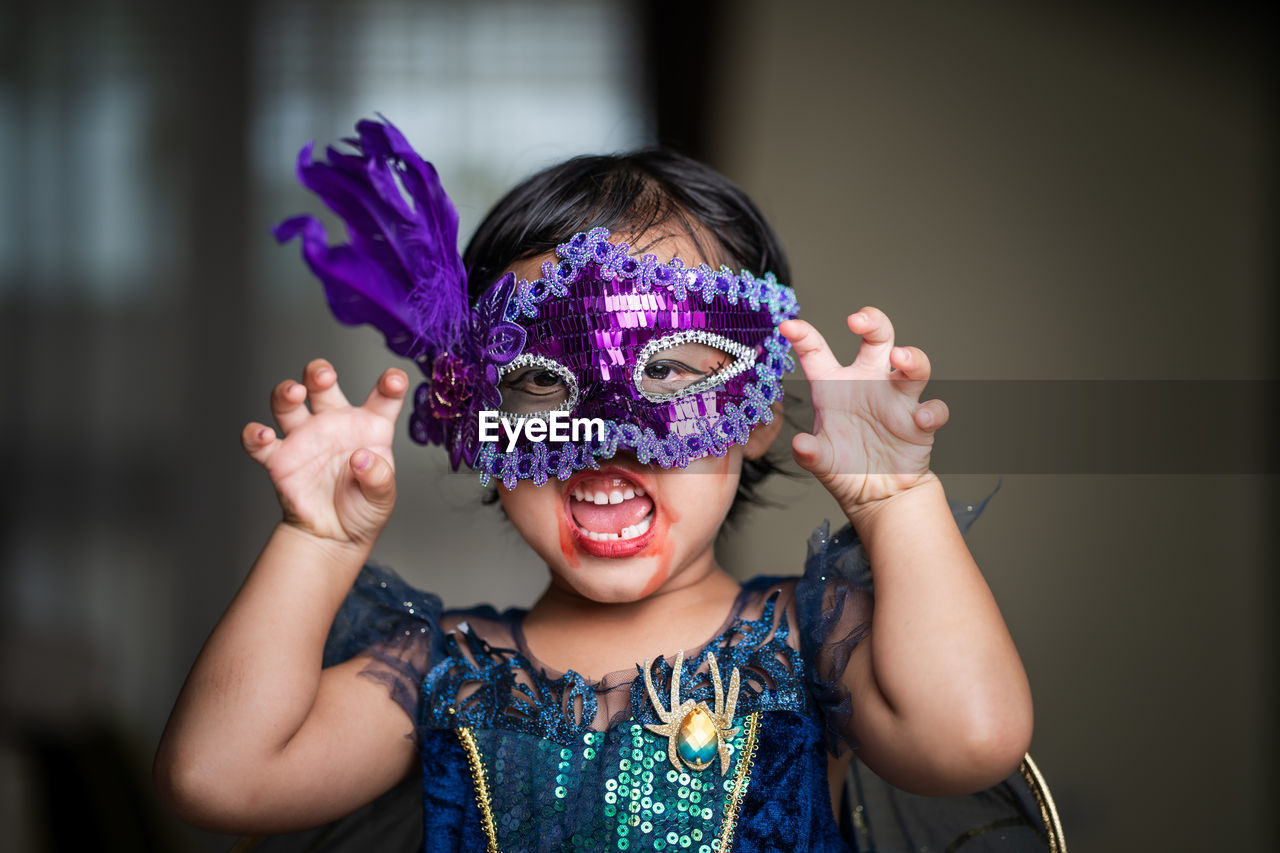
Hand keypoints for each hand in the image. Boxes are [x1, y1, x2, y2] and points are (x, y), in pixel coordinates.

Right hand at [241, 359, 408, 546]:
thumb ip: (379, 477)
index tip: (394, 380)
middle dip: (318, 372)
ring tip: (295, 393)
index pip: (383, 397)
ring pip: (287, 402)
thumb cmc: (362, 509)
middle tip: (323, 376)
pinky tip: (263, 436)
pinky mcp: (279, 459)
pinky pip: (259, 441)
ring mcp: (304, 438)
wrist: (333, 537)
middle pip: (321, 385)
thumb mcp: (382, 497)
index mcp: (369, 427)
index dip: (390, 383)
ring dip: (286, 391)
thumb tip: (362, 459)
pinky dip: (255, 435)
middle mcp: (334, 424)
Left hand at [780, 307, 948, 515]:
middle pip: (878, 338)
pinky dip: (932, 411)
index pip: (817, 352)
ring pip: (913, 365)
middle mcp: (868, 383)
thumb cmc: (844, 467)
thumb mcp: (821, 461)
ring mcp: (897, 399)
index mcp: (834, 385)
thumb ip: (810, 454)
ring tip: (899, 357)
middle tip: (858, 320)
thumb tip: (801, 445)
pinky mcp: (920, 422)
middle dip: (872, 322)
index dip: (803, 335)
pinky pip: (933, 409)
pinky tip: (921, 418)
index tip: (788, 326)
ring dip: (911, 357)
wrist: (876, 494)